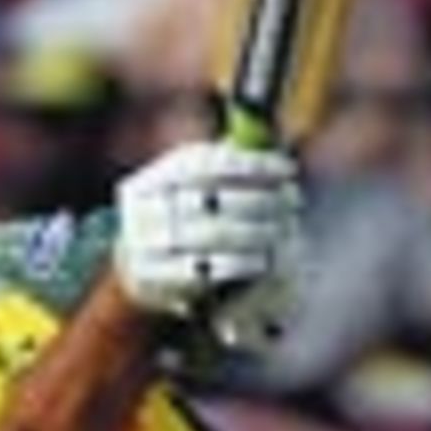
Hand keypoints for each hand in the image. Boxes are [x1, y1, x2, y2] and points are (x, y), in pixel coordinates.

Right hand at [115, 138, 302, 346]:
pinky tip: (264, 259)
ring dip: (258, 232)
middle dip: (263, 200)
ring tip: (287, 228)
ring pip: (213, 236)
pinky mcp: (155, 281)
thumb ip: (228, 165)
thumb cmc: (183, 214)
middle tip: (295, 199)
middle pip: (215, 200)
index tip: (288, 169)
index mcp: (158, 175)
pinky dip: (240, 265)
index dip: (253, 165)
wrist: (136, 264)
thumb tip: (274, 149)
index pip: (209, 163)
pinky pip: (205, 273)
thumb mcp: (196, 182)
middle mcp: (145, 207)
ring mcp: (146, 245)